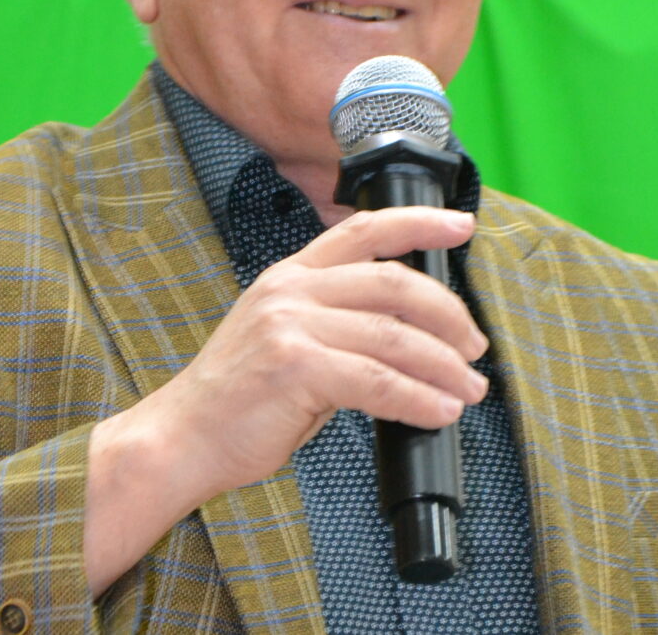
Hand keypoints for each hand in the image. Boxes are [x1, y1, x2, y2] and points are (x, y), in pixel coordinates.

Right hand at [85, 206, 488, 594]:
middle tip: (474, 349)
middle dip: (449, 316)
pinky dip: (420, 400)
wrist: (183, 436)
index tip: (462, 226)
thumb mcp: (283, 338)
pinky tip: (438, 413)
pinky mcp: (296, 366)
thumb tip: (409, 335)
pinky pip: (379, 381)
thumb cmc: (237, 398)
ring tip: (468, 391)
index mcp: (290, 276)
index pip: (362, 230)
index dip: (419, 222)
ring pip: (394, 337)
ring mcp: (291, 325)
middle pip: (394, 283)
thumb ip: (335, 323)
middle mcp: (291, 290)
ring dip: (444, 367)